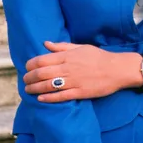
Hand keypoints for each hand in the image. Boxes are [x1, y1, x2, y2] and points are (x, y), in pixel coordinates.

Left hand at [24, 42, 142, 101]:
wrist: (117, 69)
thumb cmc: (99, 57)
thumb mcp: (81, 47)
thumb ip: (62, 46)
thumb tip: (45, 43)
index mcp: (68, 56)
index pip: (42, 60)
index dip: (30, 65)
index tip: (27, 67)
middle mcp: (68, 68)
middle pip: (42, 73)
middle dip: (29, 77)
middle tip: (24, 80)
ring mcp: (74, 81)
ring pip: (48, 86)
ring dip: (35, 88)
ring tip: (28, 90)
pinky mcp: (80, 92)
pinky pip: (60, 96)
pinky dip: (48, 98)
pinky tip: (40, 98)